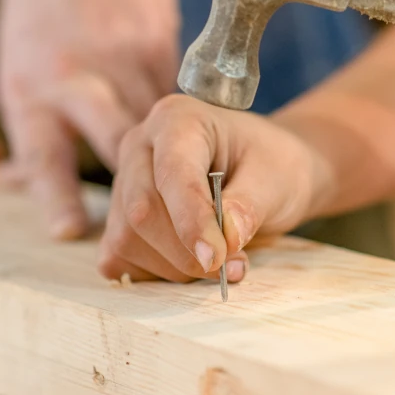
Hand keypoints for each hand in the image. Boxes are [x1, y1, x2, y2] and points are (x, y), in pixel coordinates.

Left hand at [0, 0, 179, 240]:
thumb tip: (15, 182)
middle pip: (117, 144)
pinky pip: (175, 93)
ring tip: (191, 186)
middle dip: (142, 186)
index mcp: (31, 88)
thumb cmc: (44, 8)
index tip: (71, 232)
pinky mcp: (156, 42)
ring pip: (156, 124)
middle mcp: (74, 76)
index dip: (56, 195)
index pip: (43, 152)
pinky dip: (185, 118)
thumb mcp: (21, 65)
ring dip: (175, 157)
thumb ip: (32, 124)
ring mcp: (119, 58)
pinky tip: (197, 135)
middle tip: (163, 223)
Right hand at [98, 95, 331, 283]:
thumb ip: (250, 205)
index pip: (173, 173)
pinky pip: (119, 258)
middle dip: (187, 251)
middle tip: (233, 265)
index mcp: (178, 120)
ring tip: (222, 258)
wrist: (263, 172)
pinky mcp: (117, 218)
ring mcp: (124, 183)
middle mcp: (140, 146)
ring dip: (177, 266)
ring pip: (127, 240)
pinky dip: (157, 274)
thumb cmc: (269, 165)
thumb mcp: (276, 177)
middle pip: (142, 211)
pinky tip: (192, 262)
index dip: (191, 220)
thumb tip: (226, 238)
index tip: (216, 256)